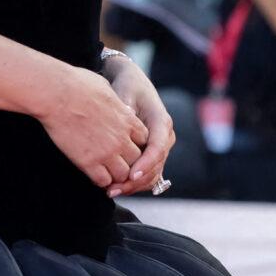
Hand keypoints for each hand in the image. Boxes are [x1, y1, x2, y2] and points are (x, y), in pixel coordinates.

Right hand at [43, 63, 147, 194]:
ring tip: (106, 171)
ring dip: (116, 174)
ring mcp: (106, 152)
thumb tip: (112, 100)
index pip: (144, 140)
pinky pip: (103, 180)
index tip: (125, 144)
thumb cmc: (77, 85)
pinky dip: (101, 180)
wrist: (57, 94)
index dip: (136, 144)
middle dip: (129, 162)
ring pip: (123, 174)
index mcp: (127, 119)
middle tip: (116, 161)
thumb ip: (114, 101)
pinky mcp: (88, 162)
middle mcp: (121, 138)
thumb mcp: (105, 87)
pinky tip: (93, 174)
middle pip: (137, 160)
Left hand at [101, 53, 174, 193]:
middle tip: (114, 189)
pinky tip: (114, 188)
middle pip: (156, 166)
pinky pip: (146, 175)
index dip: (146, 163)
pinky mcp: (150, 156)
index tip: (131, 175)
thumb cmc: (128, 86)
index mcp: (162, 122)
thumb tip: (126, 116)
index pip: (158, 147)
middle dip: (136, 181)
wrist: (132, 84)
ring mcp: (159, 149)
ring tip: (111, 191)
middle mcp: (165, 138)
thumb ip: (125, 105)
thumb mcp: (126, 91)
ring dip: (133, 186)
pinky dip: (131, 183)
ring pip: (152, 175)